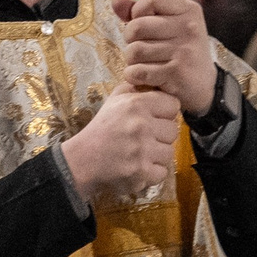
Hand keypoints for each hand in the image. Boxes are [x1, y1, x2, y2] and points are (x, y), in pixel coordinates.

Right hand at [61, 85, 182, 201]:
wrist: (83, 158)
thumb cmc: (102, 127)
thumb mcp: (114, 100)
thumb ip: (136, 89)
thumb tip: (159, 84)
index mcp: (136, 104)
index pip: (173, 105)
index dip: (165, 112)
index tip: (154, 118)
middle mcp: (141, 125)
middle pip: (173, 130)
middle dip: (161, 135)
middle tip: (144, 138)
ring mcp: (143, 151)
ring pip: (169, 152)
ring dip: (157, 155)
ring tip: (140, 153)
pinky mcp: (141, 172)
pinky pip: (162, 172)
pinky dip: (152, 172)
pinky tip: (138, 166)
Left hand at [114, 0, 216, 114]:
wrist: (205, 85)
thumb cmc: (180, 50)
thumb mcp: (169, 25)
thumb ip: (142, 12)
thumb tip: (116, 3)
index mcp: (188, 10)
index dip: (139, 10)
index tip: (142, 21)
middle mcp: (189, 27)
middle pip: (137, 26)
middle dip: (130, 39)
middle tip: (140, 46)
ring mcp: (184, 50)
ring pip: (135, 51)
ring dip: (132, 60)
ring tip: (143, 62)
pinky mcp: (176, 73)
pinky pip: (138, 71)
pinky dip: (134, 76)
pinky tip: (144, 77)